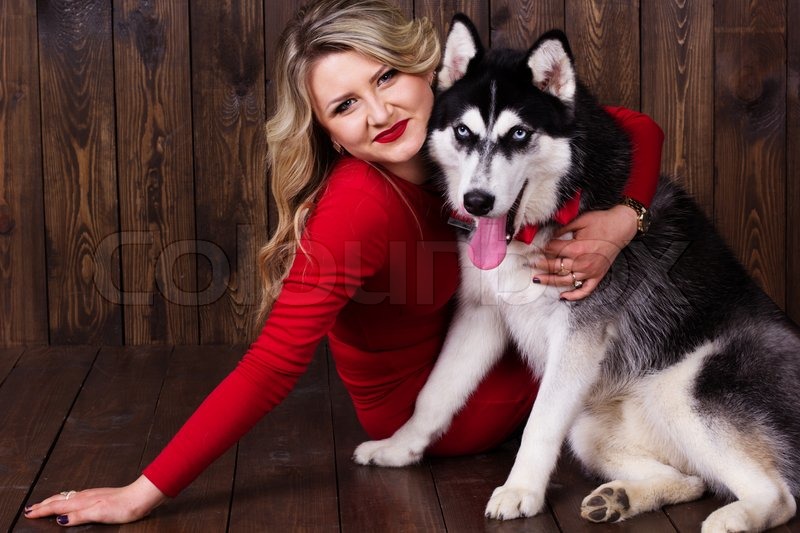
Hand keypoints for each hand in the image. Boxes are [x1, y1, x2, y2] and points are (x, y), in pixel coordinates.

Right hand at [24, 475, 166, 525]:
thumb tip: (59, 519)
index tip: (28, 512)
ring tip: (44, 503)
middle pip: (60, 499)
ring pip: (67, 496)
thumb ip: (78, 515)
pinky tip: (70, 499)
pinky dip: (66, 499)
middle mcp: (85, 495)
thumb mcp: (99, 513)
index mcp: (82, 501)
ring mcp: (92, 494)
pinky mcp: (100, 495)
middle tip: (30, 508)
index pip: (57, 506)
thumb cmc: (123, 506)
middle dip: (44, 504)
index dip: (42, 510)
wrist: (140, 496)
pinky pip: (76, 496)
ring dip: (54, 500)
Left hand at [534, 204, 636, 299]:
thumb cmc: (601, 221)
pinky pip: (585, 290)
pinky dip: (574, 296)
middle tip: (528, 264)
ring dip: (550, 280)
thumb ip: (562, 230)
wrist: (622, 227)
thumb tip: (548, 235)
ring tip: (537, 279)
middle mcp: (582, 263)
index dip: (541, 249)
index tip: (532, 249)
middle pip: (555, 266)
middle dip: (540, 264)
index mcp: (576, 248)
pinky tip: (563, 296)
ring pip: (565, 280)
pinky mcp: (597, 276)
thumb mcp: (580, 221)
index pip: (552, 251)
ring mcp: (590, 271)